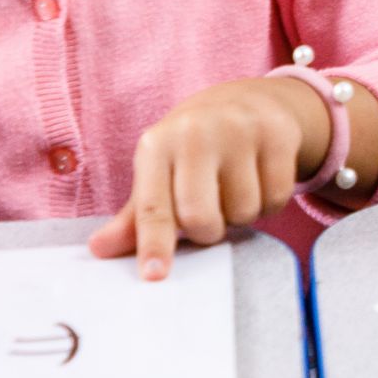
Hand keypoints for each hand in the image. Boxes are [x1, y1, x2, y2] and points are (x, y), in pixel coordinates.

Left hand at [90, 79, 317, 281]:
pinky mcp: (278, 133)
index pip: (152, 206)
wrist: (243, 101)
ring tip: (235, 190)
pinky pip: (277, 197)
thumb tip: (98, 249)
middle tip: (209, 218)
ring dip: (241, 215)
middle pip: (201, 217)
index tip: (155, 276)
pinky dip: (269, 202)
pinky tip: (260, 180)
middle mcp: (196, 133)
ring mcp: (240, 130)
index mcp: (157, 145)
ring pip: (244, 210)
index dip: (154, 244)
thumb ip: (135, 217)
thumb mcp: (159, 174)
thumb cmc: (192, 149)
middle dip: (207, 232)